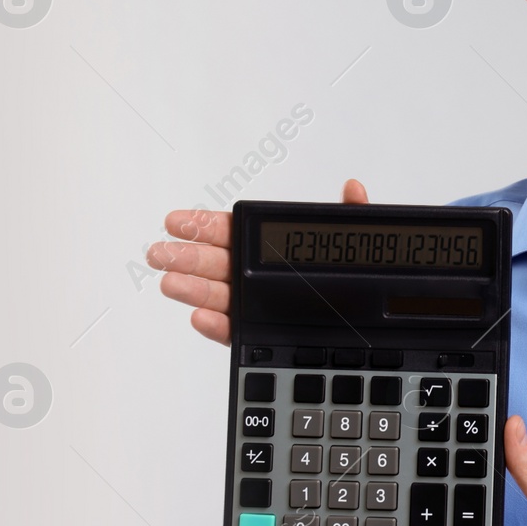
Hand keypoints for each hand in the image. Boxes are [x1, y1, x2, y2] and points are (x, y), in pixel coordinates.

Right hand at [146, 179, 369, 344]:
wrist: (366, 326)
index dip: (203, 225)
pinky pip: (234, 332)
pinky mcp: (259, 338)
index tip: (176, 221)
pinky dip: (216, 327)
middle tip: (160, 252)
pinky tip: (200, 317)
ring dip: (193, 290)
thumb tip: (354, 187)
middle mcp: (255, 277)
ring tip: (171, 283)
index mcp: (271, 248)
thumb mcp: (356, 242)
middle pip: (215, 263)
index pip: (231, 231)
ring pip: (218, 297)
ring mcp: (253, 307)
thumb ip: (355, 216)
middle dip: (186, 257)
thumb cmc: (355, 280)